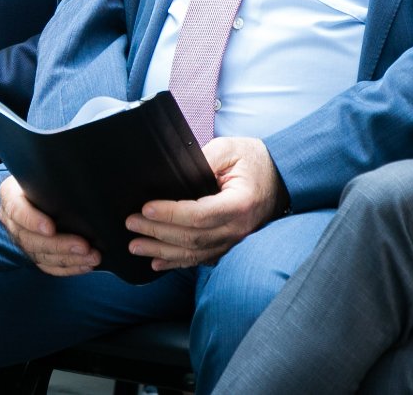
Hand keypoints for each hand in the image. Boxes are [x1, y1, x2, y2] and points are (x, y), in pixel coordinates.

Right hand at [0, 175, 98, 276]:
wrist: (40, 184)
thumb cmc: (45, 172)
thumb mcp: (43, 167)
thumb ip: (54, 170)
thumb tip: (83, 169)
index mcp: (10, 195)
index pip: (17, 210)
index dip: (32, 221)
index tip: (51, 228)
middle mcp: (12, 220)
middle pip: (30, 239)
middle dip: (59, 245)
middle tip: (85, 246)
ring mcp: (22, 239)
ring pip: (41, 256)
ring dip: (68, 259)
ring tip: (93, 257)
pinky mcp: (34, 252)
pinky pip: (48, 266)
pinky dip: (68, 268)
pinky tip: (86, 265)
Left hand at [126, 137, 282, 271]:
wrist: (282, 178)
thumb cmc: (255, 160)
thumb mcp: (230, 149)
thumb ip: (204, 159)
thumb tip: (174, 173)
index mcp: (239, 204)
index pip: (199, 215)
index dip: (170, 214)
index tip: (146, 209)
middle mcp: (238, 229)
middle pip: (192, 238)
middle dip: (157, 233)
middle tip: (130, 224)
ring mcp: (234, 241)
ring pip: (194, 253)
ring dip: (162, 251)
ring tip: (135, 246)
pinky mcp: (229, 245)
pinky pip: (201, 258)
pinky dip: (177, 262)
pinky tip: (157, 261)